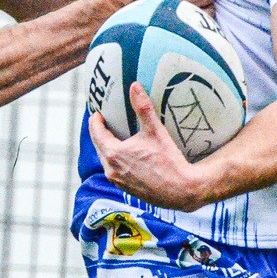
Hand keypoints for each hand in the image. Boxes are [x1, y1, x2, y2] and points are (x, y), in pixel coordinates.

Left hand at [88, 84, 215, 211]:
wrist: (181, 190)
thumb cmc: (168, 161)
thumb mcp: (155, 131)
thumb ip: (143, 108)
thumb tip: (134, 86)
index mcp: (113, 153)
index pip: (96, 133)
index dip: (95, 121)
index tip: (98, 113)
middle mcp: (111, 169)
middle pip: (99, 147)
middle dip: (100, 133)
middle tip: (105, 122)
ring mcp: (117, 181)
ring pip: (107, 160)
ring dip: (108, 148)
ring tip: (115, 137)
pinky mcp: (126, 189)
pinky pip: (115, 170)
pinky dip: (116, 160)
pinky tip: (127, 156)